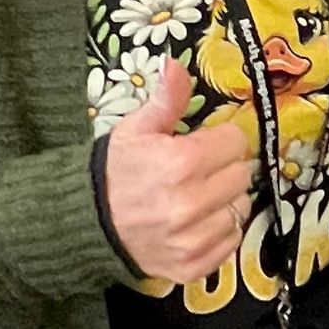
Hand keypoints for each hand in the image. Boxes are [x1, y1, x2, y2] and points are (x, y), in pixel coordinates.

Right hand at [98, 59, 253, 284]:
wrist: (87, 223)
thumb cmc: (115, 171)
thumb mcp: (136, 129)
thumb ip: (166, 99)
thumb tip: (177, 64)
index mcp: (181, 163)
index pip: (235, 142)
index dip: (220, 140)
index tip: (204, 145)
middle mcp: (192, 203)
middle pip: (241, 175)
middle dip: (224, 168)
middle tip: (199, 171)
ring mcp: (193, 238)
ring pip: (240, 208)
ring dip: (225, 200)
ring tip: (197, 197)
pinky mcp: (194, 264)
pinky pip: (231, 240)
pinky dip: (220, 230)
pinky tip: (197, 222)